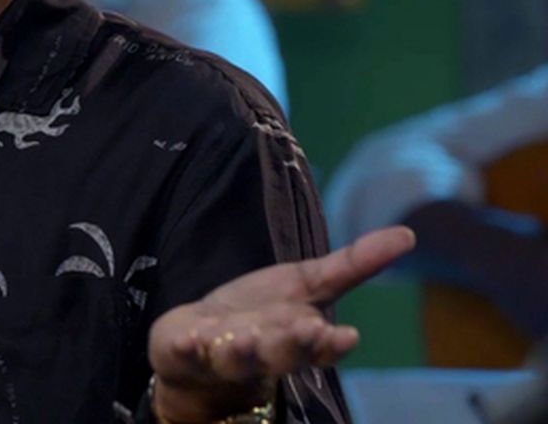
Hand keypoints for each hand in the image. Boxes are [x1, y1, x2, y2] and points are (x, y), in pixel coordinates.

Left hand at [147, 226, 416, 421]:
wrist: (197, 344)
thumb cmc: (259, 315)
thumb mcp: (304, 285)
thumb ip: (350, 266)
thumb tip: (409, 234)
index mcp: (296, 338)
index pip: (318, 346)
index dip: (329, 343)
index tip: (344, 336)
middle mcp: (263, 353)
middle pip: (281, 354)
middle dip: (293, 345)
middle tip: (307, 331)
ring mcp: (221, 355)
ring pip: (236, 358)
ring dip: (243, 351)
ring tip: (244, 340)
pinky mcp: (182, 353)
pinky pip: (185, 353)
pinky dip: (188, 347)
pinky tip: (190, 338)